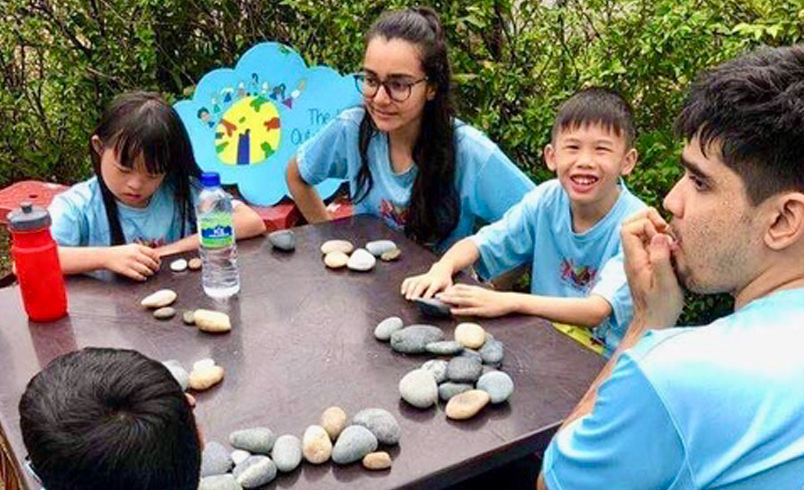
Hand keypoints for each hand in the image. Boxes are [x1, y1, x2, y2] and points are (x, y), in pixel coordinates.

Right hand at [103, 244, 160, 280]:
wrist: (105, 256)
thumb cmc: (120, 252)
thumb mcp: (131, 247)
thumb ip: (142, 250)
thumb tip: (155, 257)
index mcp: (137, 247)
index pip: (153, 254)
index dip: (157, 260)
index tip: (158, 263)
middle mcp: (134, 254)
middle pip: (150, 262)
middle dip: (155, 267)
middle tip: (156, 270)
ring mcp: (129, 262)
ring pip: (145, 270)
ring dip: (149, 273)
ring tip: (150, 274)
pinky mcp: (125, 270)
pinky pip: (137, 276)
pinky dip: (142, 278)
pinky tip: (143, 278)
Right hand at [401, 262, 453, 299]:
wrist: (442, 269)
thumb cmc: (445, 281)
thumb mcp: (449, 286)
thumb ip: (446, 294)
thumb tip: (441, 301)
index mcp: (437, 281)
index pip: (432, 287)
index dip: (428, 293)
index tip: (424, 300)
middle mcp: (428, 278)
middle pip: (421, 284)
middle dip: (416, 291)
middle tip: (412, 299)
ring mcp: (422, 277)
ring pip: (414, 282)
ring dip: (410, 289)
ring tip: (407, 297)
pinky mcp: (417, 277)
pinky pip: (409, 280)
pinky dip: (405, 285)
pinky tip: (403, 292)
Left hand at [437, 284, 514, 317]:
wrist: (506, 301)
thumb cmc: (493, 298)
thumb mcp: (481, 293)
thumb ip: (471, 294)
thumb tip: (461, 298)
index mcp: (474, 289)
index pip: (459, 287)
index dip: (449, 289)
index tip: (440, 290)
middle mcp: (474, 294)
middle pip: (457, 293)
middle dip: (446, 294)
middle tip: (435, 295)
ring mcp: (477, 302)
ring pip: (461, 300)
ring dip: (450, 300)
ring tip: (441, 300)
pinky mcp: (481, 310)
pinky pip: (468, 310)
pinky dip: (460, 310)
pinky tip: (452, 311)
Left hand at [620, 208, 683, 329]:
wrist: (652, 324)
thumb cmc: (661, 307)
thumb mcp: (666, 284)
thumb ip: (661, 259)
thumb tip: (659, 235)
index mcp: (634, 259)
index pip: (628, 228)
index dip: (646, 223)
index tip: (663, 235)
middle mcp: (632, 257)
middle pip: (631, 224)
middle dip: (649, 220)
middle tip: (667, 233)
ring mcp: (638, 260)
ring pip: (640, 232)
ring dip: (657, 231)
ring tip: (672, 244)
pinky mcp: (645, 264)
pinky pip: (648, 243)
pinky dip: (660, 241)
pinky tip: (672, 252)